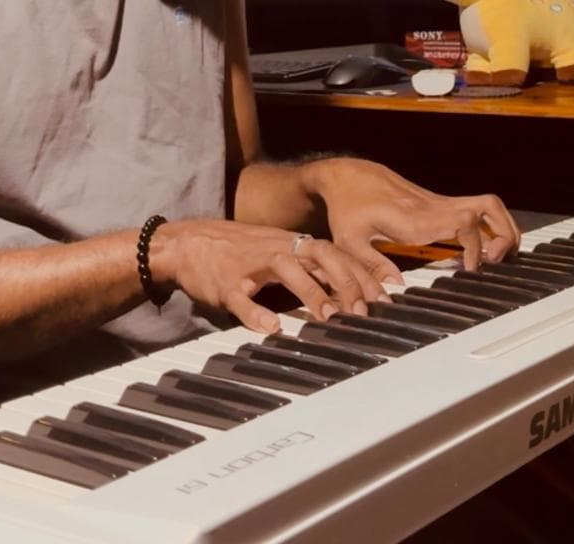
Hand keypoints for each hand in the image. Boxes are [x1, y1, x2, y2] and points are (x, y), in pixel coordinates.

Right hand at [149, 217, 386, 334]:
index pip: (335, 252)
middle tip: (364, 309)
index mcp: (291, 243)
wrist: (186, 243)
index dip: (362, 271)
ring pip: (285, 268)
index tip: (387, 294)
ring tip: (329, 317)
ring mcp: (250, 264)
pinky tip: (272, 329)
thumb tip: (349, 289)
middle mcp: (276, 248)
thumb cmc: (237, 251)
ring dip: (310, 292)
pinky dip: (256, 313)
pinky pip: (241, 297)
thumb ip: (310, 270)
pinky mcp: (224, 283)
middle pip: (319, 253)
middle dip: (345, 279)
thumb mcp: (278, 254)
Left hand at [309, 158, 519, 280]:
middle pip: (487, 208)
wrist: (345, 175)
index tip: (471, 270)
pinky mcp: (438, 203)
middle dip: (503, 236)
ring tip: (499, 258)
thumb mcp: (348, 240)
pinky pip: (477, 209)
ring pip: (488, 204)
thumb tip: (399, 289)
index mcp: (414, 218)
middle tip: (497, 263)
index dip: (476, 247)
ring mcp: (438, 202)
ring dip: (503, 228)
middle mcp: (432, 207)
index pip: (462, 223)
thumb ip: (372, 267)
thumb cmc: (346, 206)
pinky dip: (491, 225)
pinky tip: (484, 249)